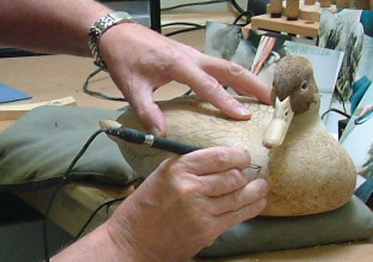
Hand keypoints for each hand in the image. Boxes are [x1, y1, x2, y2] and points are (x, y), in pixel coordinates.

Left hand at [98, 23, 270, 135]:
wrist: (116, 34)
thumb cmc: (124, 59)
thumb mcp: (131, 87)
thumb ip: (147, 111)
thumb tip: (163, 135)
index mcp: (178, 64)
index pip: (208, 85)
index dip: (226, 102)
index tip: (245, 117)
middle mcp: (191, 56)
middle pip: (229, 69)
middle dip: (253, 84)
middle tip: (274, 101)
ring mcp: (192, 53)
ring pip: (227, 65)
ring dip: (248, 79)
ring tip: (268, 95)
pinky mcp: (190, 55)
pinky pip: (218, 65)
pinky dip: (235, 75)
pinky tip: (242, 88)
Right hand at [103, 147, 267, 261]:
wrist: (133, 240)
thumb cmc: (144, 207)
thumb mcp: (160, 175)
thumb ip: (187, 167)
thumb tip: (218, 162)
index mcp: (177, 169)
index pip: (219, 157)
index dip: (238, 155)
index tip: (243, 155)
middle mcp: (191, 188)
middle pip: (233, 176)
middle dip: (246, 173)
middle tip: (250, 172)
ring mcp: (201, 211)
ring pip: (239, 196)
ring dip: (256, 190)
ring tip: (262, 186)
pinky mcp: (208, 231)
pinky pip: (237, 217)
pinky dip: (251, 208)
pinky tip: (257, 202)